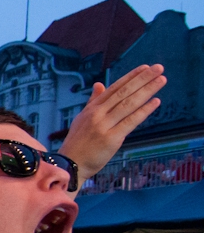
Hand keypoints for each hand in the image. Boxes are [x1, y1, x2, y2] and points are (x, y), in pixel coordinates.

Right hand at [59, 64, 165, 187]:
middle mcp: (97, 114)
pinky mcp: (111, 139)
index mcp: (91, 109)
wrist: (69, 165)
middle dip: (142, 79)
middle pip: (123, 92)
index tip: (145, 68)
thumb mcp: (82, 119)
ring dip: (147, 90)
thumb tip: (99, 85)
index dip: (130, 77)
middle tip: (159, 68)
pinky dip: (144, 111)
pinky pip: (130, 122)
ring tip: (162, 80)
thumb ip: (93, 101)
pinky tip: (155, 102)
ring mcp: (104, 126)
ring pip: (128, 104)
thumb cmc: (77, 144)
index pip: (114, 88)